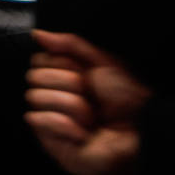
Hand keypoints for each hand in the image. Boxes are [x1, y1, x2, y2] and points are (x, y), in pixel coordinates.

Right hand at [24, 29, 152, 174]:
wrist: (140, 132)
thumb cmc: (127, 99)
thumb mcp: (102, 62)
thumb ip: (70, 44)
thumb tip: (38, 34)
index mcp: (64, 75)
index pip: (38, 59)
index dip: (60, 63)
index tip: (83, 72)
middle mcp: (54, 94)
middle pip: (34, 76)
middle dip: (67, 84)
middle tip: (89, 96)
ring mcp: (50, 117)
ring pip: (35, 97)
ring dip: (71, 106)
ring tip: (91, 117)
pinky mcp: (49, 140)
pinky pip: (38, 120)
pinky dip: (64, 125)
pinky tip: (82, 133)